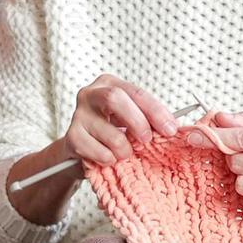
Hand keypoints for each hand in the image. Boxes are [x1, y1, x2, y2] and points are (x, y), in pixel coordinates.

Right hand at [62, 74, 181, 169]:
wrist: (82, 148)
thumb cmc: (111, 129)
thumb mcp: (130, 118)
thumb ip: (148, 119)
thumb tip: (170, 127)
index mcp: (109, 83)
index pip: (136, 92)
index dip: (155, 111)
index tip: (171, 129)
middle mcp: (90, 94)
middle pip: (115, 99)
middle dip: (137, 122)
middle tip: (147, 140)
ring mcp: (78, 114)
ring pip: (110, 133)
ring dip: (124, 149)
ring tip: (125, 153)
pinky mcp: (71, 136)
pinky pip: (98, 151)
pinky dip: (109, 159)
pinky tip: (108, 158)